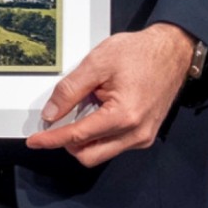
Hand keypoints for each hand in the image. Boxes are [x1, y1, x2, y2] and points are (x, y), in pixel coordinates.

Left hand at [26, 23, 195, 169]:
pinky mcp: (145, 135)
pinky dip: (99, 136)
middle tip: (56, 123)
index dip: (51, 139)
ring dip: (84, 140)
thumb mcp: (97, 63)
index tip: (35, 141)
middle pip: (88, 156)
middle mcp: (136, 133)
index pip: (77, 136)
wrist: (172, 51)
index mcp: (124, 116)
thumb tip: (51, 112)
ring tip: (84, 110)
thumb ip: (70, 90)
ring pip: (101, 153)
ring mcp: (142, 136)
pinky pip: (114, 146)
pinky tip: (98, 114)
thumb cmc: (141, 53)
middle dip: (67, 143)